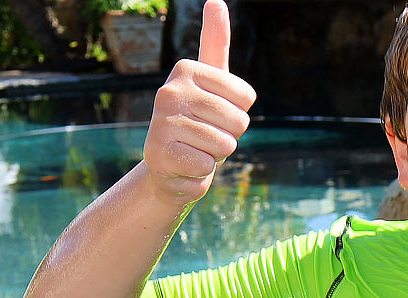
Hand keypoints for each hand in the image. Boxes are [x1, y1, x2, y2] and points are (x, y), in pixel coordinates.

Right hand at [142, 0, 255, 205]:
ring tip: (197, 148)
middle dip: (230, 136)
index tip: (216, 115)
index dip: (239, 114)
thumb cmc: (198, 124)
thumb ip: (215, 44)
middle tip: (206, 136)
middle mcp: (170, 90)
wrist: (170, 166)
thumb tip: (216, 0)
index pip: (246, 97)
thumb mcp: (210, 84)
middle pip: (238, 121)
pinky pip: (208, 164)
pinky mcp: (161, 152)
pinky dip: (202, 170)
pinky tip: (187, 163)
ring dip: (216, 154)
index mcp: (186, 70)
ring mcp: (162, 121)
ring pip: (225, 144)